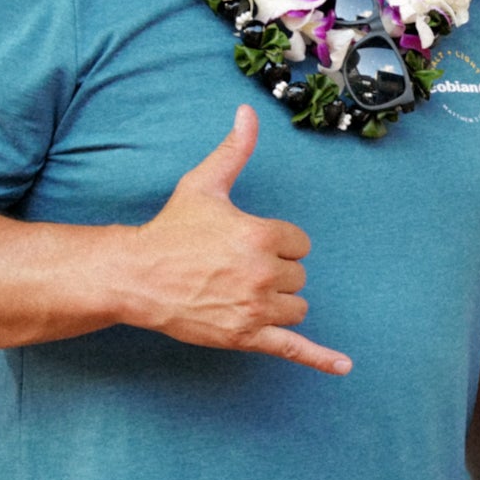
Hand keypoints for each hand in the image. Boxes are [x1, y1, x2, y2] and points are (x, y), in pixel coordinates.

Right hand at [123, 106, 350, 373]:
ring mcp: (256, 308)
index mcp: (260, 234)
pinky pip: (293, 349)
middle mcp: (263, 273)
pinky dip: (320, 359)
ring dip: (279, 302)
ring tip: (241, 292)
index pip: (299, 244)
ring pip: (297, 307)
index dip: (277, 243)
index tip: (244, 243)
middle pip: (299, 276)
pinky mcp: (246, 336)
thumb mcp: (204, 185)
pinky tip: (343, 368)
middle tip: (234, 268)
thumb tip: (248, 112)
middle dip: (275, 272)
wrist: (136, 277)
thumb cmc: (171, 229)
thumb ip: (234, 150)